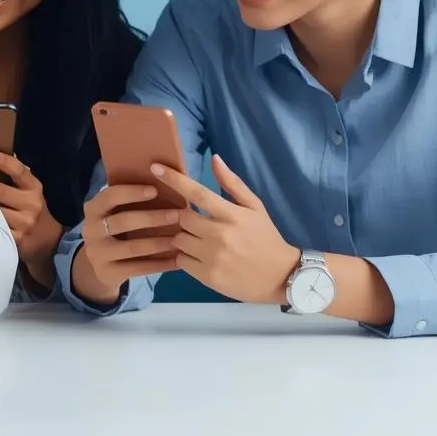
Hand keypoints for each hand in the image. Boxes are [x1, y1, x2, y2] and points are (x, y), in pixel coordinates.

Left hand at [0, 152, 62, 265]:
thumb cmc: (32, 210)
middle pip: (0, 191)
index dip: (4, 162)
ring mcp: (24, 222)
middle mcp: (31, 204)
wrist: (47, 241)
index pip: (19, 171)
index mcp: (34, 188)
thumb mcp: (31, 193)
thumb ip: (16, 179)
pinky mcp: (17, 238)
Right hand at [70, 183, 183, 306]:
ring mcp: (97, 253)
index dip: (132, 192)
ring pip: (133, 247)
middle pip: (123, 221)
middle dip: (152, 217)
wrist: (99, 266)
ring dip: (160, 242)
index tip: (156, 190)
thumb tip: (166, 182)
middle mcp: (91, 230)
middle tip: (177, 215)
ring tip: (181, 239)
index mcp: (93, 209)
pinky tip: (178, 260)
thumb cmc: (116, 230)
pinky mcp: (107, 272)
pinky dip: (160, 264)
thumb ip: (129, 201)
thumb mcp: (114, 214)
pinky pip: (138, 268)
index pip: (109, 196)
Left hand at [155, 155, 298, 303]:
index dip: (174, 179)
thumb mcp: (255, 208)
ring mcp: (213, 258)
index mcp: (233, 215)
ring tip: (200, 241)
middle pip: (182, 218)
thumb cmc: (265, 238)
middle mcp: (221, 235)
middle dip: (184, 218)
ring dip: (184, 237)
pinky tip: (199, 256)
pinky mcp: (207, 276)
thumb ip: (233, 184)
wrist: (280, 277)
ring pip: (178, 240)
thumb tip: (215, 159)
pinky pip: (180, 260)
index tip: (156, 168)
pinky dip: (185, 256)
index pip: (198, 193)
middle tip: (196, 222)